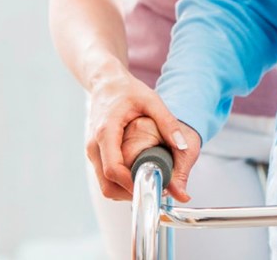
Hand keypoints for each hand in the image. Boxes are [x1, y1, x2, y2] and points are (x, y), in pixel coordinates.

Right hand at [85, 71, 200, 201]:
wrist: (105, 82)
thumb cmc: (127, 90)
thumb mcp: (152, 101)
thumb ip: (168, 123)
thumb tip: (183, 146)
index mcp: (105, 133)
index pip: (113, 170)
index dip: (131, 184)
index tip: (154, 186)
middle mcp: (94, 146)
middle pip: (107, 184)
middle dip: (131, 193)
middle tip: (156, 190)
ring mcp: (93, 152)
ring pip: (105, 184)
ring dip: (126, 190)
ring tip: (152, 184)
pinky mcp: (96, 154)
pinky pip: (106, 177)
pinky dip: (121, 182)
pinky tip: (141, 176)